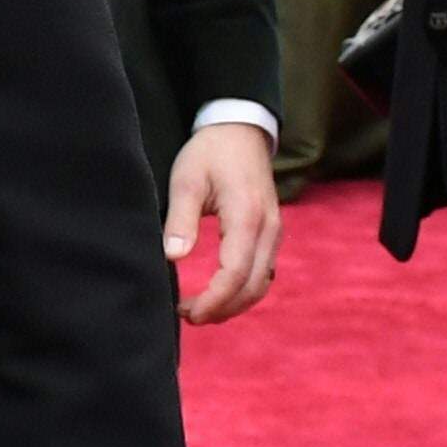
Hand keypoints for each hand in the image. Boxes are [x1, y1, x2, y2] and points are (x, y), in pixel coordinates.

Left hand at [167, 119, 281, 325]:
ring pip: (261, 283)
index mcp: (247, 216)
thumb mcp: (186, 180)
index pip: (234, 273)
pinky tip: (219, 294)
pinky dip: (244, 290)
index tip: (186, 312)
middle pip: (252, 286)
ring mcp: (274, 232)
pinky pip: (263, 272)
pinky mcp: (271, 233)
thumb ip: (181, 219)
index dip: (212, 300)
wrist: (240, 130)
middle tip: (188, 316)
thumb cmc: (210, 153)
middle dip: (222, 309)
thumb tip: (172, 256)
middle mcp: (268, 229)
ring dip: (234, 304)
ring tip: (199, 310)